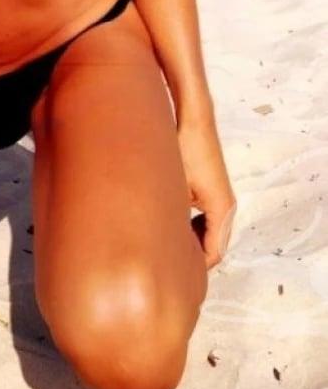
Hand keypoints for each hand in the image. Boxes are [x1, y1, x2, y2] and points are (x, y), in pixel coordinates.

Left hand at [176, 115, 235, 270]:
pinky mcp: (212, 190)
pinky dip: (191, 226)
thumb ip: (174, 219)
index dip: (193, 266)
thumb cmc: (183, 147)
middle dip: (190, 255)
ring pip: (209, 233)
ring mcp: (221, 198)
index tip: (170, 270)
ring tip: (162, 240)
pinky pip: (206, 219)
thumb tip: (162, 245)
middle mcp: (227, 206)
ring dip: (190, 239)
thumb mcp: (175, 187)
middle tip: (161, 258)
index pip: (213, 253)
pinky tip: (169, 221)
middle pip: (213, 246)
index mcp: (223, 209)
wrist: (192, 117)